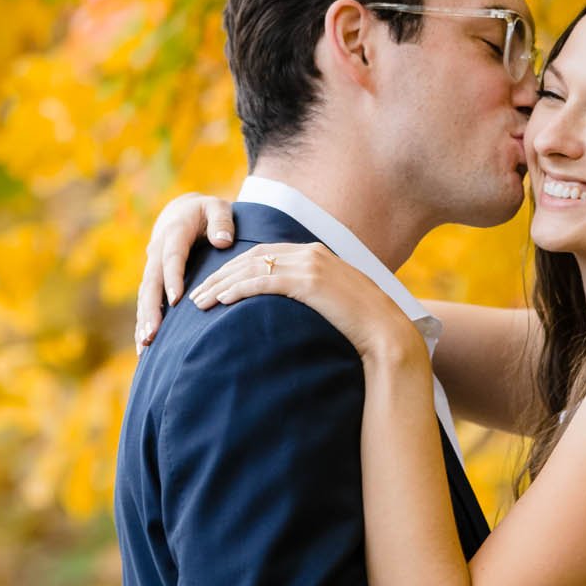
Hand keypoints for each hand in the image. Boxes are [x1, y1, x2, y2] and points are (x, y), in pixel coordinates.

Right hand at [135, 193, 234, 350]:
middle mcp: (157, 251)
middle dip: (151, 308)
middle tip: (153, 332)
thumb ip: (222, 222)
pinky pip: (145, 301)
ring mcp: (152, 266)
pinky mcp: (152, 279)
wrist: (181, 212)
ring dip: (144, 319)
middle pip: (151, 282)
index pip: (172, 257)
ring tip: (146, 345)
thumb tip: (223, 241)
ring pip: (144, 295)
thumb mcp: (217, 207)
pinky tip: (143, 345)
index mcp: (174, 232)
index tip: (177, 300)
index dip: (173, 277)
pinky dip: (142, 322)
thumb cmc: (206, 212)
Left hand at [184, 242, 427, 369]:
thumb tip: (289, 307)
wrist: (387, 333)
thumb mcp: (333, 301)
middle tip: (197, 293)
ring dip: (221, 284)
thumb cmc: (362, 325)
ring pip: (252, 268)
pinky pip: (263, 282)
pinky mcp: (308, 282)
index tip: (215, 283)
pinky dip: (238, 289)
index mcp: (315, 253)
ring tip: (200, 301)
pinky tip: (222, 301)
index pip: (264, 254)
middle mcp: (310, 252)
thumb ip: (311, 293)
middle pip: (252, 258)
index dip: (235, 267)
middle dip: (220, 274)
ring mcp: (310, 264)